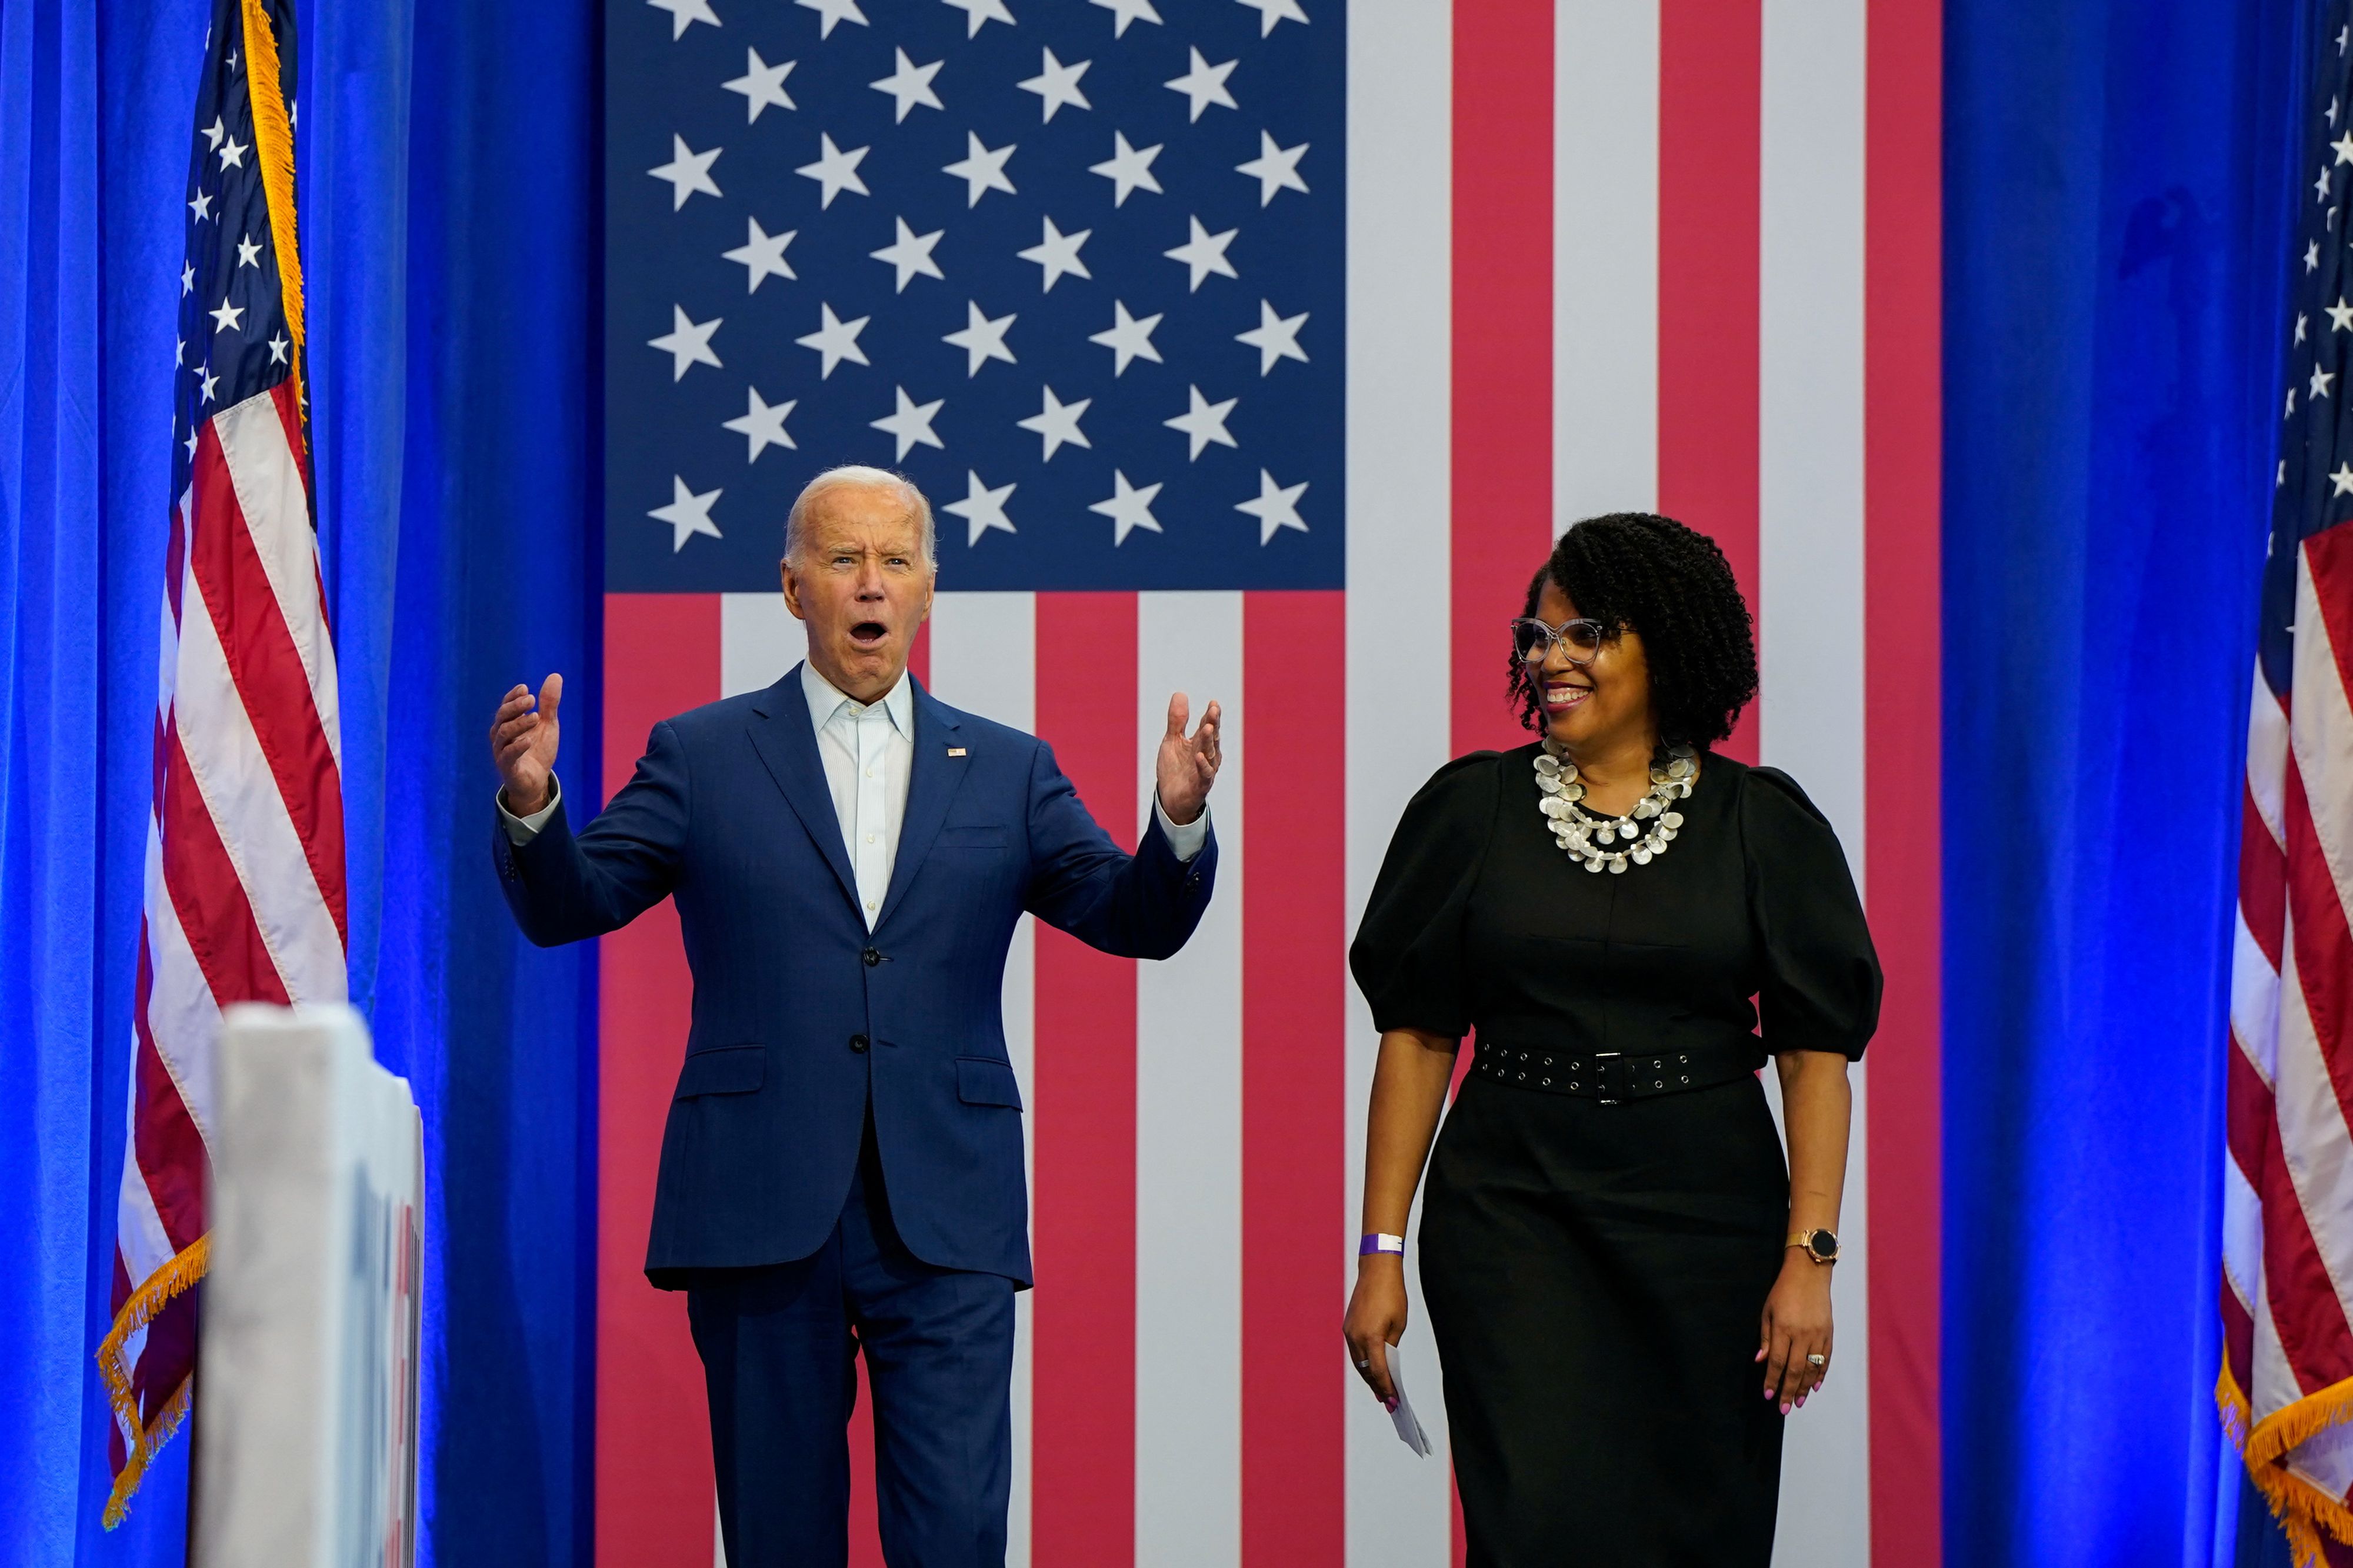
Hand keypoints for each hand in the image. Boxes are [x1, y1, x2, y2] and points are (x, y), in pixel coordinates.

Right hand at [489, 675, 562, 815]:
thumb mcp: (547, 724)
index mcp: (508, 723)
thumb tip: (555, 676)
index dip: (513, 696)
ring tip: (536, 717)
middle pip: (502, 716)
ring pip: (504, 734)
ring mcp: (502, 751)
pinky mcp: (507, 767)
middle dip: (515, 706)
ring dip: (519, 723)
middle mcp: (501, 736)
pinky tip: (529, 740)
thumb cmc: (538, 750)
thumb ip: (549, 704)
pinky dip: (518, 747)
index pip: (506, 706)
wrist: (537, 781)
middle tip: (531, 698)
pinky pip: (508, 755)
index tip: (525, 688)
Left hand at [1154, 692, 1220, 825]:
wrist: (1170, 799)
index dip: (1210, 715)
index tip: (1213, 703)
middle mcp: (1206, 754)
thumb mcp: (1172, 741)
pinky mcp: (1200, 785)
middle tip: (1214, 709)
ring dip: (1209, 741)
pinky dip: (1202, 765)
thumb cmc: (1174, 769)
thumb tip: (1180, 693)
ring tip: (1208, 727)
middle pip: (1211, 737)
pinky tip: (1199, 756)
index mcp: (1199, 743)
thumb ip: (1177, 720)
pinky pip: (1204, 774)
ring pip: (1209, 753)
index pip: (1206, 725)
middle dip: (1213, 723)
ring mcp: (1205, 770)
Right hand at [1343, 1256, 1407, 1405]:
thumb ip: (1390, 1346)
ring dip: (1369, 1377)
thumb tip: (1386, 1362)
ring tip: (1380, 1390)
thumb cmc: (1392, 1295)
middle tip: (1387, 1402)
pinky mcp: (1347, 1327)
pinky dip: (1364, 1363)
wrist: (1376, 1271)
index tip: (1394, 1401)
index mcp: (1372, 1337)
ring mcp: (1349, 1332)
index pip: (1379, 1371)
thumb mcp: (1398, 1324)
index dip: (1387, 1387)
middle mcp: (1356, 1337)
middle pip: (1366, 1370)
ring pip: (1359, 1363)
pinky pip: (1356, 1351)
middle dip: (1377, 1387)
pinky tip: (1372, 1369)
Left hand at [1757, 1250, 1833, 1413]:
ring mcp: (1818, 1335)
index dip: (1772, 1381)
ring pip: (1812, 1369)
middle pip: (1795, 1370)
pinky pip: (1825, 1360)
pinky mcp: (1829, 1333)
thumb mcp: (1767, 1311)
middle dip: (1788, 1391)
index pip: (1776, 1362)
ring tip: (1798, 1402)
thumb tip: (1761, 1362)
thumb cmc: (1783, 1291)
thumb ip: (1765, 1338)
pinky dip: (1820, 1375)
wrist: (1809, 1273)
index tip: (1769, 1396)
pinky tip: (1814, 1386)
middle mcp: (1802, 1334)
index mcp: (1783, 1328)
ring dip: (1804, 1388)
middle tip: (1784, 1408)